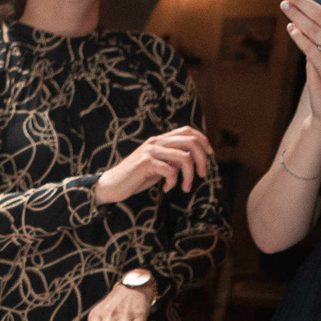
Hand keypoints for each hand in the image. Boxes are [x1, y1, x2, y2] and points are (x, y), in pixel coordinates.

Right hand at [93, 126, 215, 204]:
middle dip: (203, 159)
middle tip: (202, 174)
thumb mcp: (157, 166)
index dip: (203, 140)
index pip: (188, 131)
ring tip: (185, 187)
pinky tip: (166, 188)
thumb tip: (192, 161)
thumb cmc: (135, 178)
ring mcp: (151, 151)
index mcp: (159, 140)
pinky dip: (173, 182)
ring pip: (184, 158)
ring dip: (190, 175)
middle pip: (191, 141)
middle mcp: (156, 142)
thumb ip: (172, 160)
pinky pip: (171, 171)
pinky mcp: (146, 163)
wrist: (111, 186)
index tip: (210, 155)